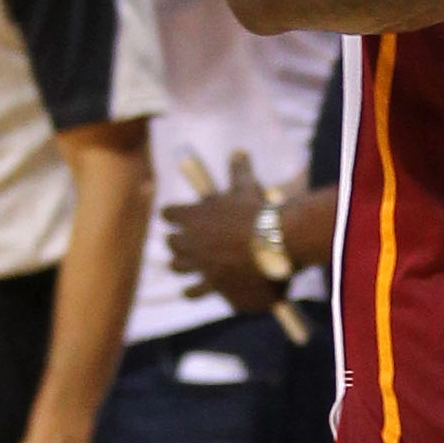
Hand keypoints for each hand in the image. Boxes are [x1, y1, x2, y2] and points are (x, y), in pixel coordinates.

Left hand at [162, 150, 283, 311]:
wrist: (275, 243)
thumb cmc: (259, 211)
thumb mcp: (246, 187)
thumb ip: (238, 170)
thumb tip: (238, 151)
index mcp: (192, 216)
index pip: (169, 214)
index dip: (171, 214)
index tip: (171, 215)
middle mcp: (190, 242)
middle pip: (172, 242)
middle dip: (175, 241)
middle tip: (179, 241)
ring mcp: (199, 265)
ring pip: (178, 267)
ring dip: (180, 265)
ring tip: (179, 265)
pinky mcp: (213, 285)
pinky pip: (196, 291)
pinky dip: (194, 290)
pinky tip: (192, 291)